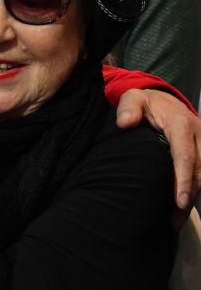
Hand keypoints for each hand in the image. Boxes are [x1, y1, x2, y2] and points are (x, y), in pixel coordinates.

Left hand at [116, 88, 200, 224]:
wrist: (163, 99)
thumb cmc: (145, 102)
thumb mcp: (133, 98)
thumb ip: (128, 108)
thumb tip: (124, 123)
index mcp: (181, 124)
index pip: (185, 154)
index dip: (183, 178)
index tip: (178, 200)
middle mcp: (198, 135)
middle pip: (199, 170)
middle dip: (189, 196)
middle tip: (174, 219)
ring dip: (192, 198)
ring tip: (174, 221)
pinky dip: (193, 191)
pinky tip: (180, 209)